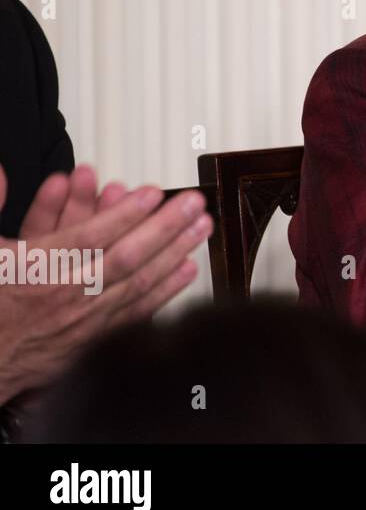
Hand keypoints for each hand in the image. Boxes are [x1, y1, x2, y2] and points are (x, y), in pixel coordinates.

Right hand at [0, 164, 211, 403]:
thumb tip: (4, 173)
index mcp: (35, 269)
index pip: (88, 236)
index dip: (123, 213)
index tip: (151, 192)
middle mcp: (65, 294)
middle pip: (125, 256)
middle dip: (164, 226)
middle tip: (193, 203)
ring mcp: (84, 318)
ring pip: (138, 281)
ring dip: (174, 251)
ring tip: (201, 226)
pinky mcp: (95, 337)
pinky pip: (137, 311)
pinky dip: (166, 290)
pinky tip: (188, 269)